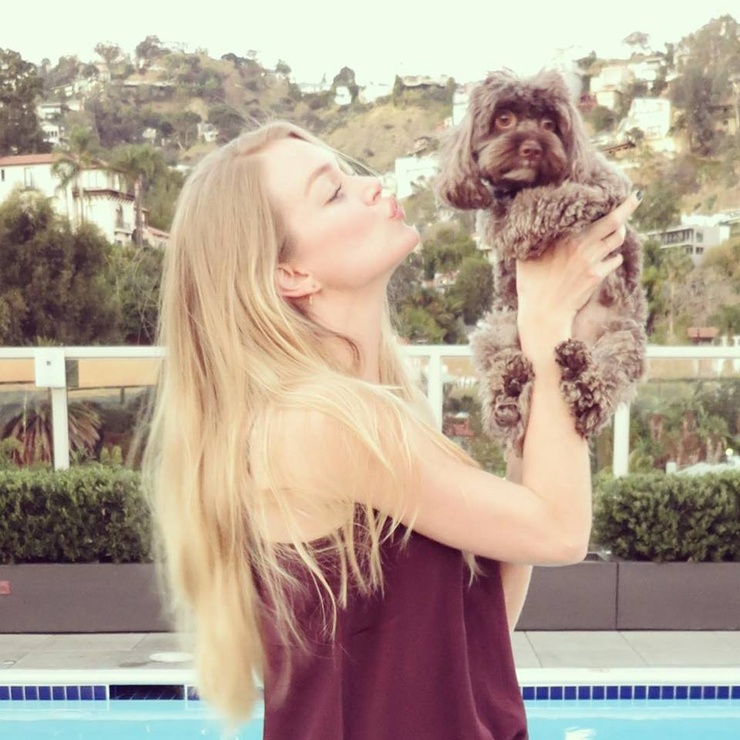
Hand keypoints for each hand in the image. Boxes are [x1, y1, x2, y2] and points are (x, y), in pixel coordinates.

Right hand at [516, 192, 640, 346]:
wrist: (544, 312)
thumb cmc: (531, 284)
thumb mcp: (526, 257)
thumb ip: (534, 239)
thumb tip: (531, 225)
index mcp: (564, 237)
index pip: (589, 212)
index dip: (605, 202)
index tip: (616, 193)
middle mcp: (581, 245)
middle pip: (614, 221)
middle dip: (628, 207)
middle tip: (635, 198)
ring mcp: (592, 261)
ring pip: (617, 239)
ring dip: (618, 233)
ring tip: (616, 230)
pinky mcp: (598, 276)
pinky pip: (614, 260)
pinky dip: (613, 257)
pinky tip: (607, 258)